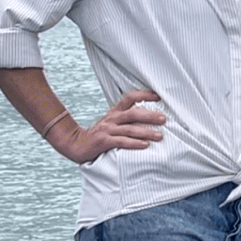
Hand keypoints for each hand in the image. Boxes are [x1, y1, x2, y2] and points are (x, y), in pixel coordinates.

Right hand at [49, 89, 166, 164]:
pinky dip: (134, 143)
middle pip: (134, 113)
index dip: (144, 95)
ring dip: (147, 132)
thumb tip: (148, 118)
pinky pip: (122, 142)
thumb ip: (126, 119)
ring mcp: (108, 130)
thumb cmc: (99, 135)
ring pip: (130, 129)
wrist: (75, 145)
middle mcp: (112, 118)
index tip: (159, 96)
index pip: (130, 97)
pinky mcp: (103, 142)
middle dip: (151, 116)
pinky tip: (145, 145)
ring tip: (160, 136)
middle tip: (164, 120)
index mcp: (115, 112)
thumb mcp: (111, 123)